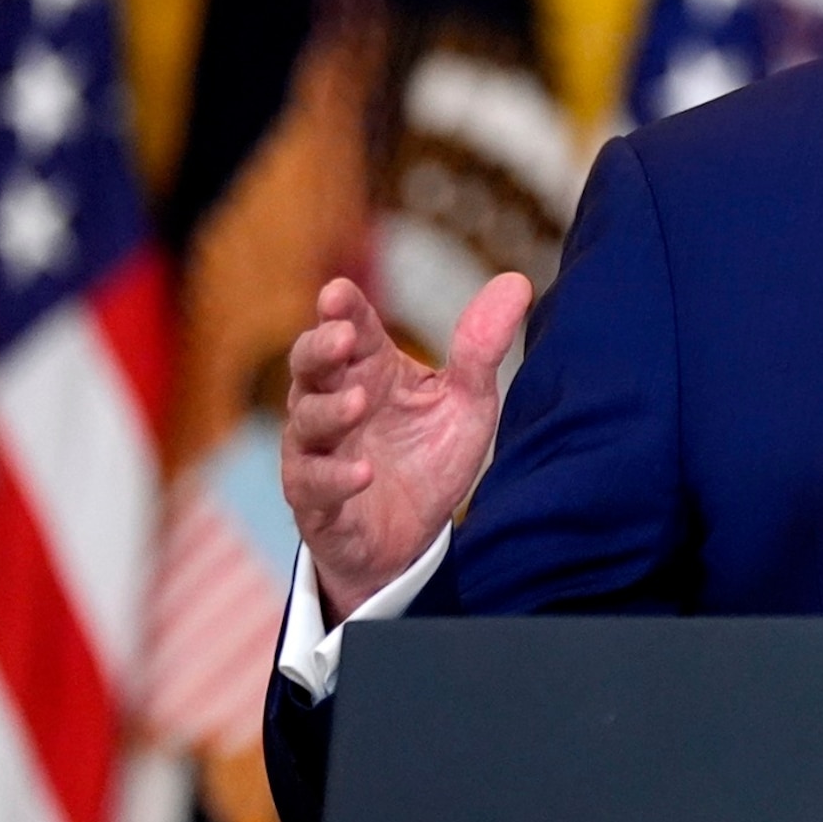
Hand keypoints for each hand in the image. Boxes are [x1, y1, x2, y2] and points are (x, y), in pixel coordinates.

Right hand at [281, 272, 533, 616]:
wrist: (412, 540)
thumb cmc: (428, 457)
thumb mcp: (467, 402)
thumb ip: (482, 347)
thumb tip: (516, 281)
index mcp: (369, 370)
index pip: (350, 328)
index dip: (342, 309)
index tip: (339, 293)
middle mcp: (333, 402)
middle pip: (310, 365)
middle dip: (320, 347)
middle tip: (343, 337)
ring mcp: (318, 451)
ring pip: (305, 421)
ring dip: (330, 410)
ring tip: (360, 402)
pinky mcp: (316, 500)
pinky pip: (314, 484)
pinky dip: (335, 477)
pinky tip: (363, 473)